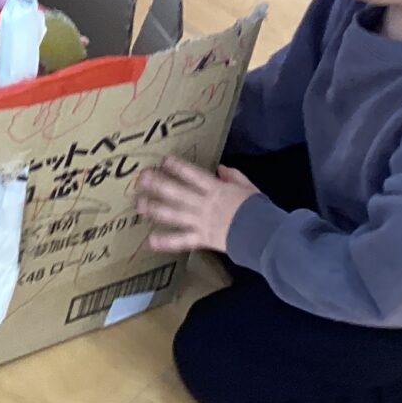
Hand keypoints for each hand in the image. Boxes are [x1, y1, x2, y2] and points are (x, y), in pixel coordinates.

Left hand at [135, 157, 257, 253]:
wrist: (262, 235)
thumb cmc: (258, 209)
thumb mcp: (248, 187)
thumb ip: (234, 176)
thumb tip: (221, 169)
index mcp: (216, 189)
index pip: (192, 174)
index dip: (177, 166)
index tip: (163, 160)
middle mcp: (204, 203)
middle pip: (176, 191)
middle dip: (157, 184)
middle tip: (140, 178)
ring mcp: (200, 222)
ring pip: (174, 214)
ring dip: (155, 208)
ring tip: (138, 204)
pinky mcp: (202, 239)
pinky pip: (182, 241)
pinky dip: (166, 241)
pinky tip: (151, 241)